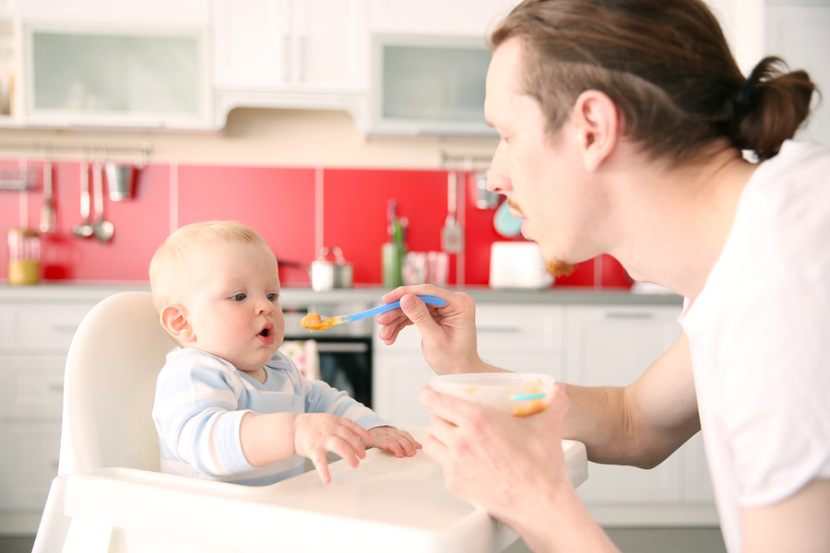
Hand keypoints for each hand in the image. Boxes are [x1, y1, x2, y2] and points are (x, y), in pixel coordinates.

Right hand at [293, 413, 371, 483]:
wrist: (291, 428)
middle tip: (362, 456)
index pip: (351, 425)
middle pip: (349, 436)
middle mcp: (330, 428)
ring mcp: (322, 438)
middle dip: (358, 447)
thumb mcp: (328, 420)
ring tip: (355, 464)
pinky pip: (320, 461)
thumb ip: (340, 426)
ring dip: (349, 456)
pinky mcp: (313, 448)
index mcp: (334, 421)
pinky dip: (324, 471)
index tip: (369, 439)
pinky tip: (327, 479)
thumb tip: (356, 436)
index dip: (362, 432)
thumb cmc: (311, 426)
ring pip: (340, 445)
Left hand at [365, 426, 420, 456]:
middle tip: (410, 455)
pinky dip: (413, 440)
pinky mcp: (399, 433)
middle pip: (399, 438)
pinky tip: (418, 446)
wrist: (371, 428)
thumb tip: (362, 458)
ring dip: (411, 443)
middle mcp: (388, 434)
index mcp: (379, 437)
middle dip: (406, 446)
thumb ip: (363, 452)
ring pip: (404, 435)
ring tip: (414, 452)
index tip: (400, 455)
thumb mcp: (363, 446)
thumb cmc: (367, 440)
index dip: (395, 447)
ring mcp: (394, 432)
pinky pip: (407, 435)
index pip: (388, 441)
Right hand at [377, 285, 484, 374]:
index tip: (387, 299)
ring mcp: (443, 309)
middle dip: (397, 312)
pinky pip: (413, 316)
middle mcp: (451, 303)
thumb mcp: (435, 339)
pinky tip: (391, 335)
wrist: (459, 372)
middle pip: (417, 300)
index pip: (428, 292)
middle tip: (381, 320)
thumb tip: (405, 298)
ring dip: (396, 321)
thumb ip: (420, 317)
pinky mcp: (434, 315)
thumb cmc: (455, 359)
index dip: (405, 293)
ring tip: (385, 335)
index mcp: (459, 304)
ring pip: (412, 308)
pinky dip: (400, 325)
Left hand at [418, 383, 573, 528]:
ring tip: (453, 438)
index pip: (435, 401)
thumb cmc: (542, 467)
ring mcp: (456, 465)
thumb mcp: (549, 426)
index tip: (429, 393)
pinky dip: (450, 462)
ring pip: (432, 444)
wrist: (541, 504)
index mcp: (477, 421)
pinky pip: (443, 468)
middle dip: (439, 417)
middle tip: (451, 418)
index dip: (429, 394)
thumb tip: (558, 390)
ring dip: (439, 439)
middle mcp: (461, 442)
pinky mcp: (456, 485)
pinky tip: (465, 461)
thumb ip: (554, 403)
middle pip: (432, 421)